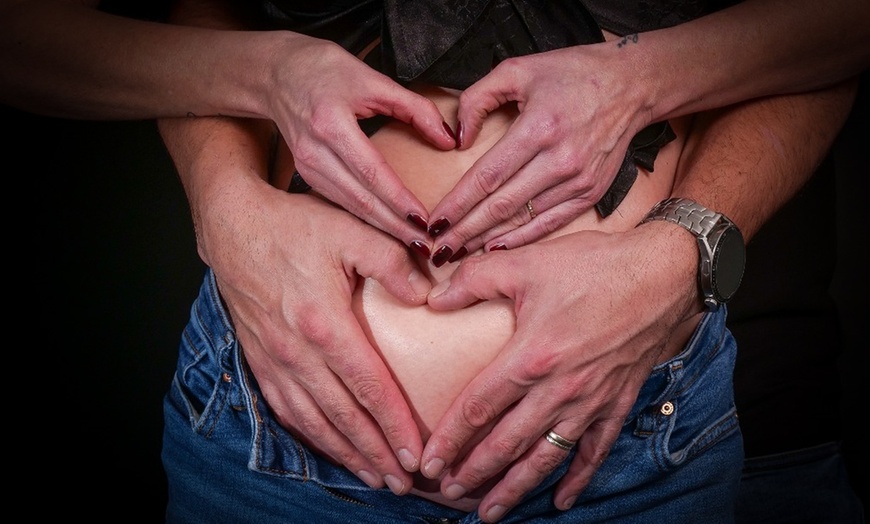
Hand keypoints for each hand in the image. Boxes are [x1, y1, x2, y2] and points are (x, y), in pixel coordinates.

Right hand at [199, 172, 432, 494]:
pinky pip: (286, 411)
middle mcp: (297, 351)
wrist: (234, 226)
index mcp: (324, 323)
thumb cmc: (295, 227)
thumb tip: (428, 297)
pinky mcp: (259, 361)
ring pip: (313, 421)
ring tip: (374, 478)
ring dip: (346, 453)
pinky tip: (330, 449)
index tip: (416, 453)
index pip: (368, 386)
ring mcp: (274, 360)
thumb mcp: (351, 230)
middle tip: (403, 481)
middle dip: (375, 453)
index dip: (394, 424)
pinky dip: (311, 437)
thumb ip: (393, 262)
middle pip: (343, 416)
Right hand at [267, 33, 456, 248]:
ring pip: (350, 207)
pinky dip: (366, 219)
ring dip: (382, 228)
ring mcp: (307, 168)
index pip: (372, 171)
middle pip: (360, 199)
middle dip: (395, 226)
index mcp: (331, 124)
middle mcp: (315, 152)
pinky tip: (388, 229)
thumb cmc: (324, 70)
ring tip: (413, 243)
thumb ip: (416, 109)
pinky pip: (341, 203)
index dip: (399, 199)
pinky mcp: (306, 177)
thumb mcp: (374, 79)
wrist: (277, 74)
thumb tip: (448, 139)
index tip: (424, 220)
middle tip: (425, 246)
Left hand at [422, 225, 699, 521]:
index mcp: (531, 357)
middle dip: (475, 473)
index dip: (449, 439)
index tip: (429, 463)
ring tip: (489, 512)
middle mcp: (560, 389)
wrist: (664, 273)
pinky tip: (560, 500)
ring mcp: (591, 401)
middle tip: (449, 493)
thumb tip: (434, 301)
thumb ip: (474, 279)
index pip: (478, 408)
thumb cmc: (595, 265)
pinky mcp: (618, 402)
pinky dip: (577, 479)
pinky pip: (594, 451)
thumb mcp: (526, 262)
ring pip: (546, 457)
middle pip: (507, 443)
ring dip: (515, 487)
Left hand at [427, 43, 649, 258]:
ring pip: (523, 219)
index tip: (435, 222)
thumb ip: (478, 98)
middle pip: (501, 205)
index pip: (487, 176)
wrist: (633, 85)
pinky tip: (497, 248)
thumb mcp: (518, 70)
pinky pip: (550, 223)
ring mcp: (577, 181)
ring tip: (458, 253)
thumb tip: (457, 140)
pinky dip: (522, 238)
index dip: (458, 203)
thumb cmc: (574, 73)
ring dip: (487, 239)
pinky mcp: (590, 193)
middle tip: (438, 251)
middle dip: (465, 231)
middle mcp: (560, 160)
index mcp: (539, 128)